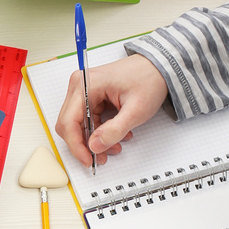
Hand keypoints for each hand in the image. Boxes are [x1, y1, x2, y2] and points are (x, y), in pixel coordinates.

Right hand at [54, 53, 168, 165]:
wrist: (159, 68)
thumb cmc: (149, 79)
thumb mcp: (135, 110)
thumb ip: (114, 130)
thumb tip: (94, 146)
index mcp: (87, 84)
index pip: (68, 122)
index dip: (76, 145)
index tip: (88, 160)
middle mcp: (80, 85)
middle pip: (70, 125)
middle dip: (85, 144)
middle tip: (101, 157)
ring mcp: (84, 91)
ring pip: (78, 126)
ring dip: (94, 140)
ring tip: (115, 146)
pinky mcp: (91, 97)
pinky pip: (87, 121)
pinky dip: (99, 132)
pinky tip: (115, 135)